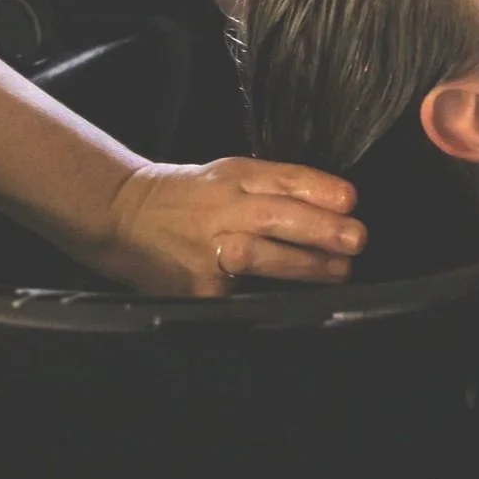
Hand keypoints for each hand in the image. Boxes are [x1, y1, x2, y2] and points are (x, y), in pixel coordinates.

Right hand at [94, 159, 365, 296]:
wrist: (122, 216)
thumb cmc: (185, 196)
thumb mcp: (224, 176)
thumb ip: (269, 189)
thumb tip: (328, 210)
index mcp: (232, 176)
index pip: (281, 177)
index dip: (318, 188)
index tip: (350, 199)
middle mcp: (222, 208)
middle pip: (276, 215)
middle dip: (319, 227)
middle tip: (356, 236)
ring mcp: (209, 248)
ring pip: (261, 255)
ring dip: (304, 264)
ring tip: (338, 269)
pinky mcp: (198, 287)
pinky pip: (240, 293)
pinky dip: (270, 297)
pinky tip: (297, 302)